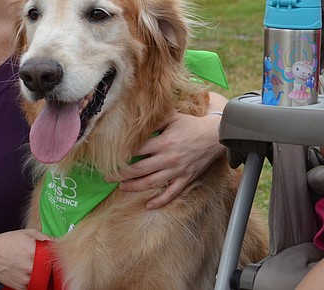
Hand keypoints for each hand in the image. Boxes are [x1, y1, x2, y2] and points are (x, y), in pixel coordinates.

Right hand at [0, 229, 50, 289]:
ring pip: (42, 278)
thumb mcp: (26, 233)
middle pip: (49, 269)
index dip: (55, 255)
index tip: (54, 254)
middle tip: (43, 261)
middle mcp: (30, 266)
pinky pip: (32, 285)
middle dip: (48, 265)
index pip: (53, 256)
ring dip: (41, 273)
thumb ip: (43, 236)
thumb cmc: (6, 242)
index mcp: (33, 251)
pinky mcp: (20, 287)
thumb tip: (56, 240)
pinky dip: (32, 280)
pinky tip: (26, 272)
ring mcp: (25, 278)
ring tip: (31, 265)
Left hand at [108, 111, 222, 208]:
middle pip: (139, 170)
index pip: (137, 151)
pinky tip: (148, 205)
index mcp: (163, 143)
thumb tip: (136, 124)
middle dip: (121, 174)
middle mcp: (168, 159)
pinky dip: (159, 201)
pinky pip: (171, 193)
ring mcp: (176, 171)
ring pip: (151, 183)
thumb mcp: (172, 118)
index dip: (122, 155)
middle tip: (108, 176)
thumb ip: (154, 122)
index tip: (111, 158)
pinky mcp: (185, 179)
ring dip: (134, 187)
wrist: (215, 136)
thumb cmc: (192, 125)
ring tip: (121, 188)